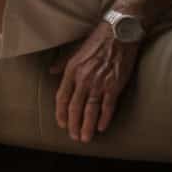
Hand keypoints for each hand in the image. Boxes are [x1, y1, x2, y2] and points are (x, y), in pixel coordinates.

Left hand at [48, 20, 142, 142]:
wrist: (119, 33)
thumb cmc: (98, 40)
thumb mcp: (76, 50)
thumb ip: (63, 63)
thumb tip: (51, 71)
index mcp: (72, 69)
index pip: (61, 97)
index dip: (61, 113)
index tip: (62, 124)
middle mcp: (83, 78)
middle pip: (75, 107)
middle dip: (73, 125)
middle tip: (74, 136)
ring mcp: (99, 83)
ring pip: (90, 110)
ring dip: (87, 126)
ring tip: (85, 138)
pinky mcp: (114, 85)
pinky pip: (107, 107)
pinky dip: (104, 119)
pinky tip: (101, 128)